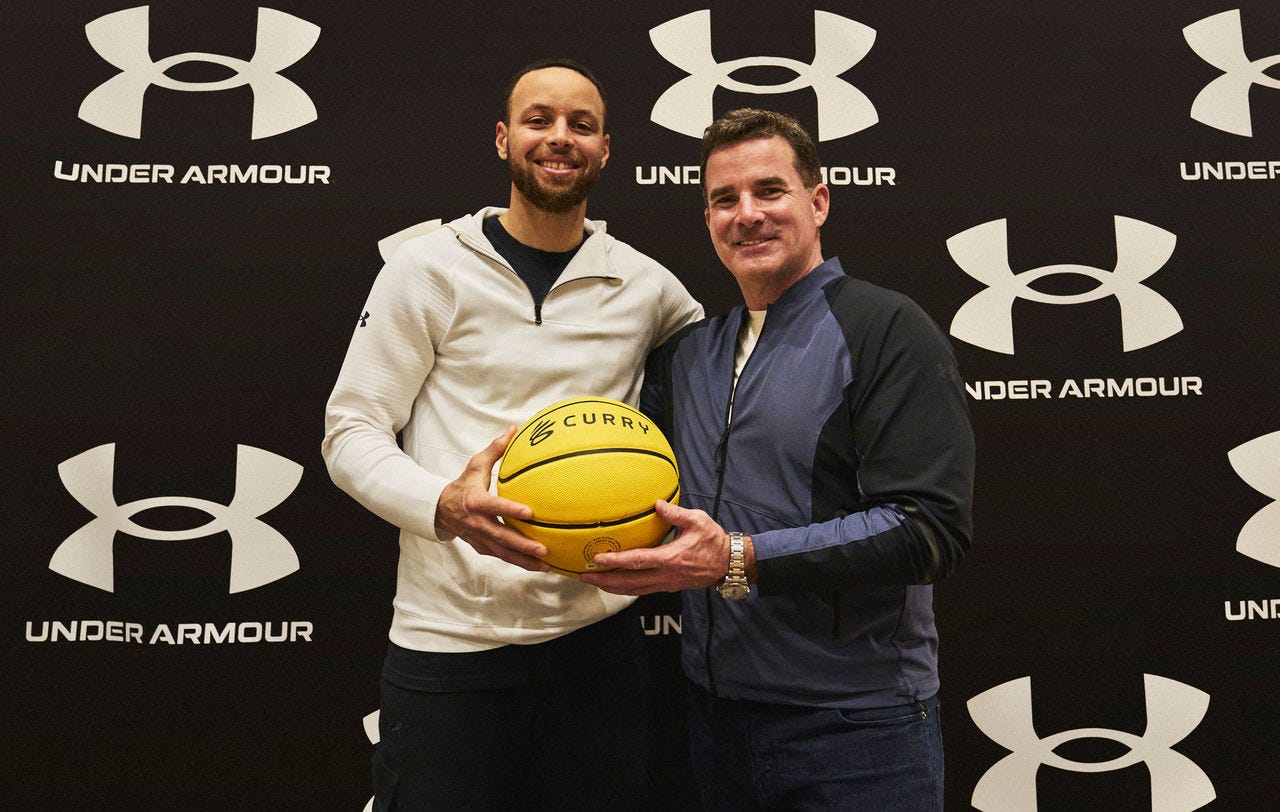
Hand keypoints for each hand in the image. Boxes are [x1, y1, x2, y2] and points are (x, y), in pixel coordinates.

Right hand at [434, 427, 548, 571]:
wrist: (440, 509)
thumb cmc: (463, 485)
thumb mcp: (476, 465)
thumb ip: (496, 449)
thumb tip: (514, 430)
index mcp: (476, 501)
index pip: (495, 506)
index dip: (511, 510)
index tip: (530, 513)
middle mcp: (478, 523)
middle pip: (502, 537)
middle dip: (522, 545)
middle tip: (543, 549)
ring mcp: (480, 538)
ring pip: (503, 553)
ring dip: (524, 561)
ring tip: (545, 565)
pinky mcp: (483, 548)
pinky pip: (502, 557)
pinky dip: (519, 563)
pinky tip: (537, 567)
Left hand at [580, 500, 728, 594]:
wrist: (728, 563)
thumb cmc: (713, 540)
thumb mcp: (697, 521)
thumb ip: (675, 513)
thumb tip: (657, 504)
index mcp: (670, 558)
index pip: (637, 561)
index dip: (616, 561)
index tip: (598, 558)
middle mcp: (665, 575)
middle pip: (629, 582)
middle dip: (605, 581)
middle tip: (585, 576)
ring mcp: (666, 584)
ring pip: (634, 590)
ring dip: (612, 587)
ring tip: (594, 582)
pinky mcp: (668, 587)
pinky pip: (642, 590)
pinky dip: (625, 589)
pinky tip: (615, 584)